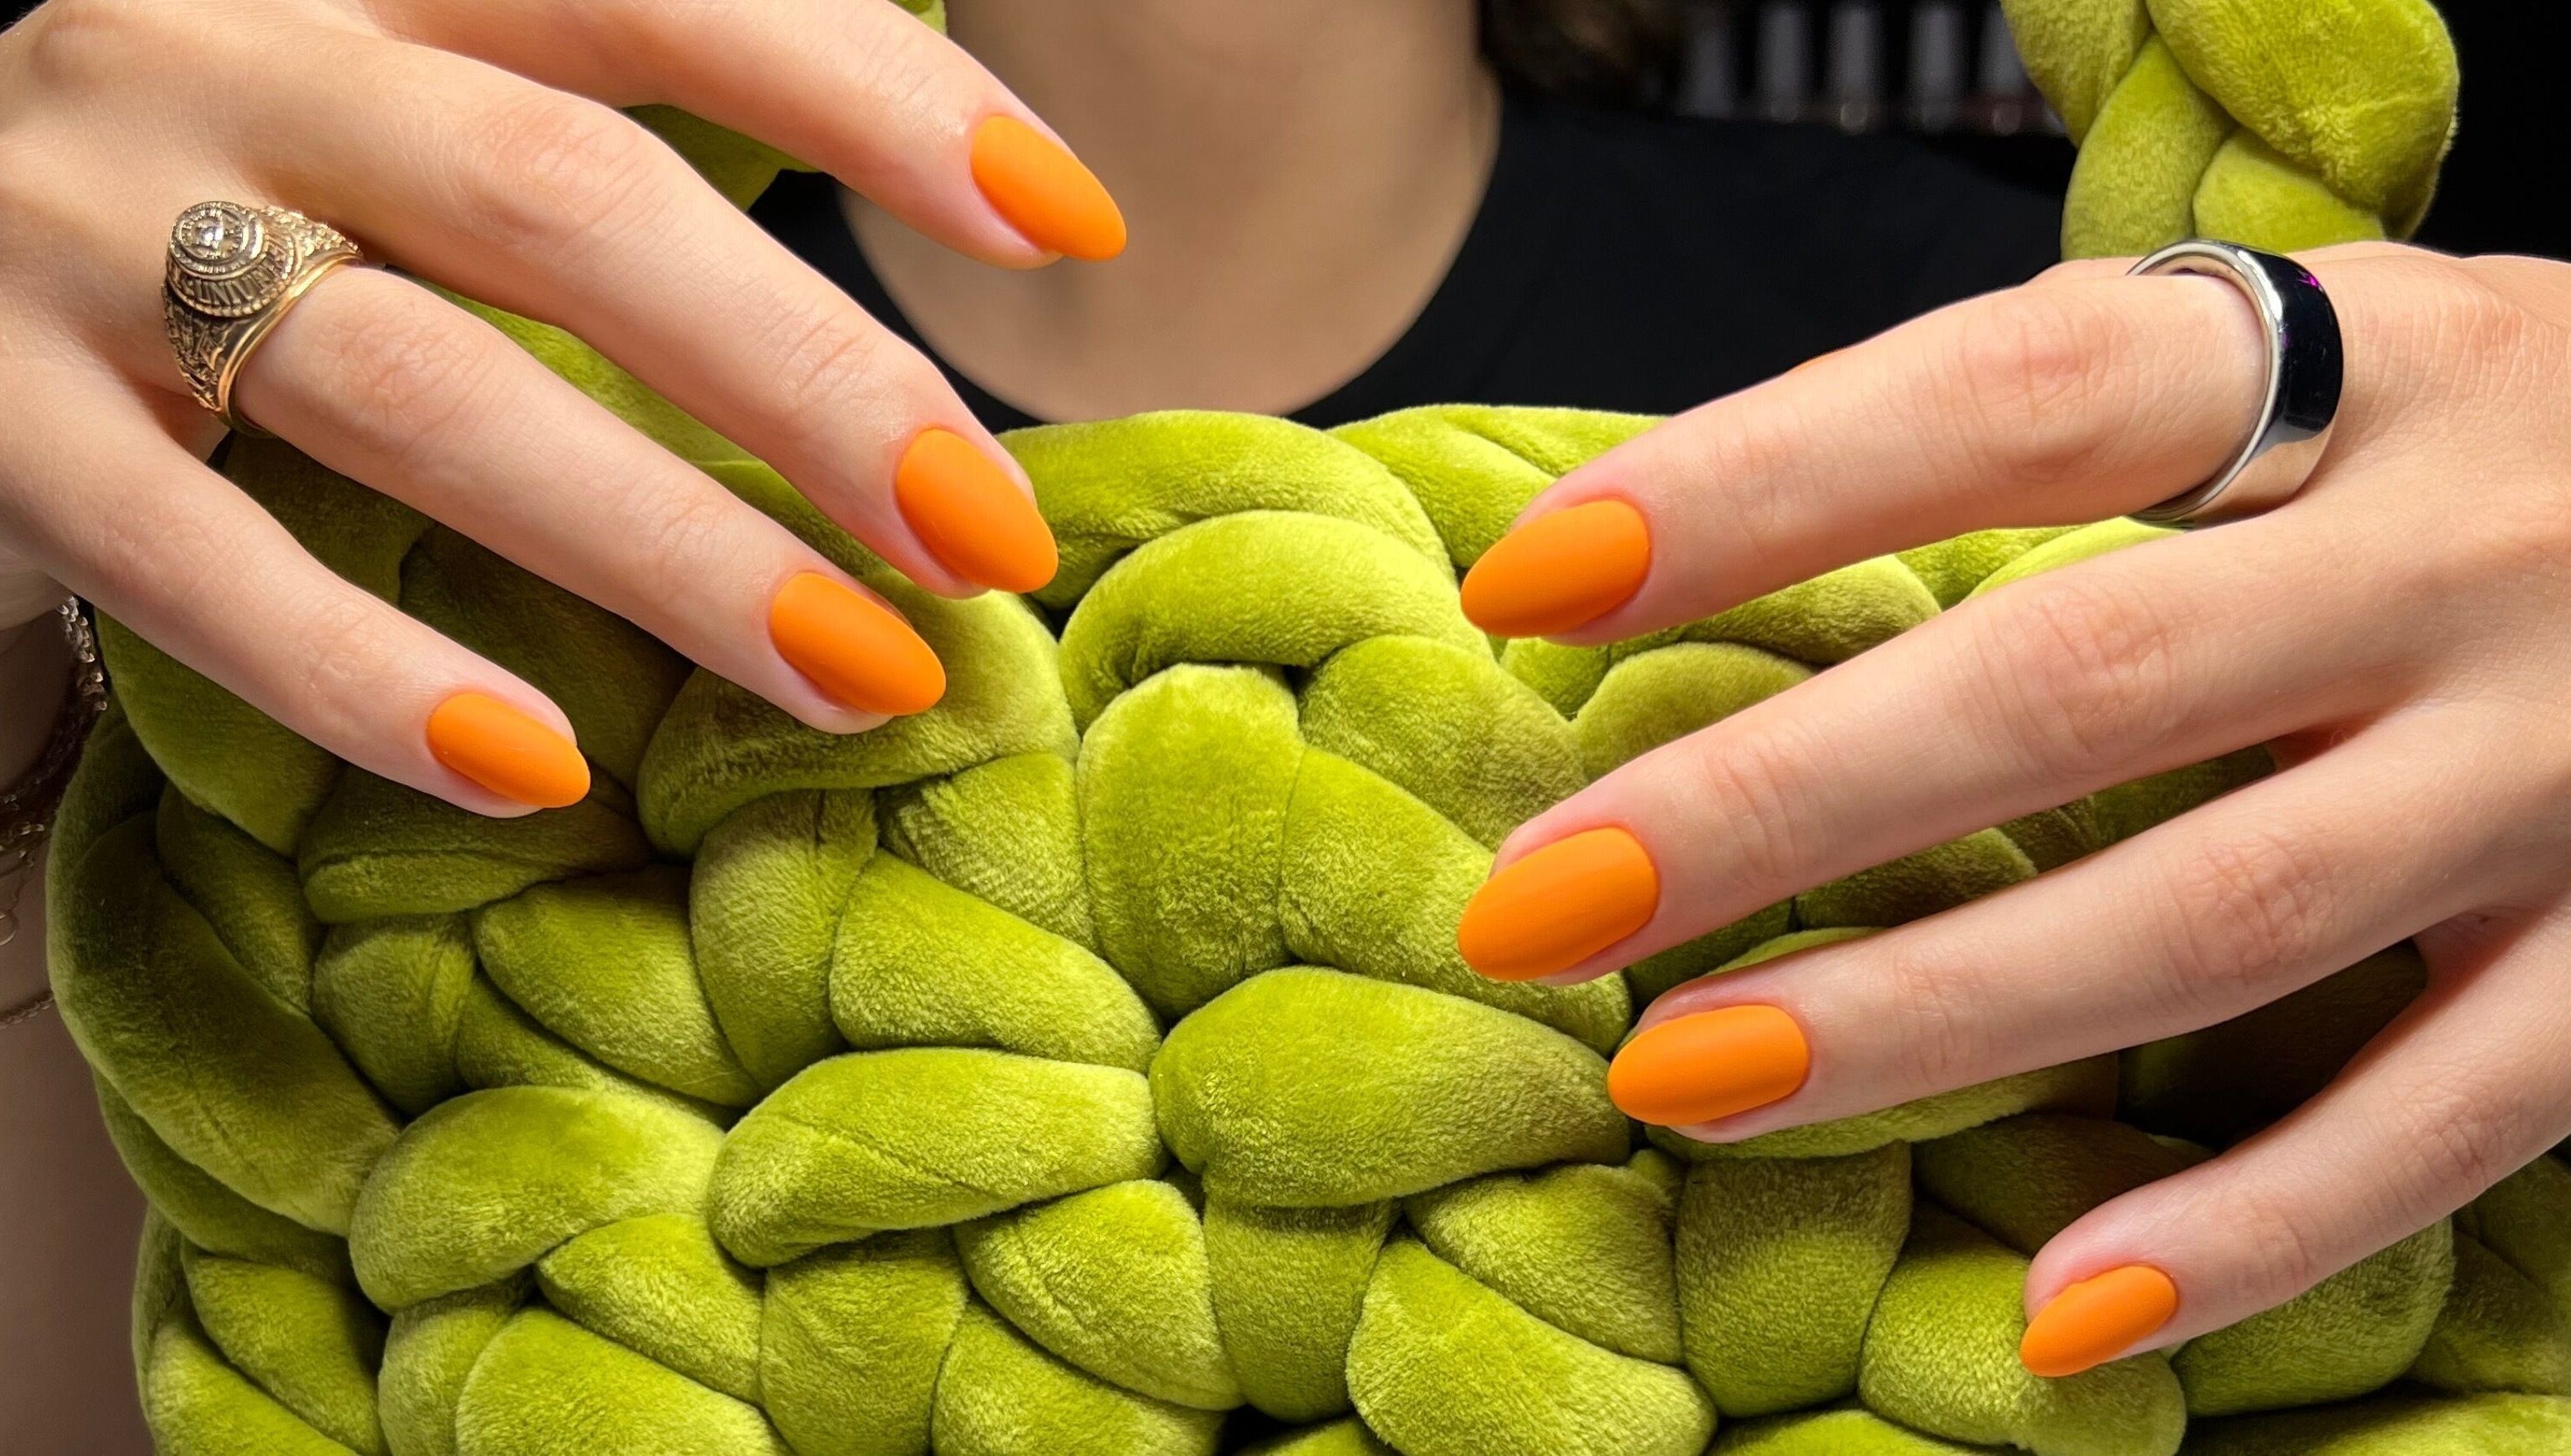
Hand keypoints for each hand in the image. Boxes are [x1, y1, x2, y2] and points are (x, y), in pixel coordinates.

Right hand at [0, 0, 1118, 814]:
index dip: (878, 98)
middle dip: (808, 375)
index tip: (1070, 227)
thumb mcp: (404, 61)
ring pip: (419, 388)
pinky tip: (541, 768)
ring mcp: (81, 232)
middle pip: (568, 202)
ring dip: (666, 547)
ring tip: (858, 676)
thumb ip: (605, 93)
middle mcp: (228, 52)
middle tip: (987, 532)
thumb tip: (947, 168)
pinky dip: (367, 673)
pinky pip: (190, 564)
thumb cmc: (221, 145)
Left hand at [1452, 245, 2570, 1375]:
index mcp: (2366, 364)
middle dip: (1782, 800)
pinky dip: (2261, 1225)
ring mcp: (2570, 760)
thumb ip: (2118, 435)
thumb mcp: (2358, 363)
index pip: (2012, 393)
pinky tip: (2061, 1312)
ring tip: (1685, 1075)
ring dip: (1933, 1015)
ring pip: (2220, 910)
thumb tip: (1746, 533)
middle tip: (1538, 902)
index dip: (1758, 481)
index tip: (1532, 583)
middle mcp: (2465, 549)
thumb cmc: (2536, 440)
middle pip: (2072, 679)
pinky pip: (2450, 1113)